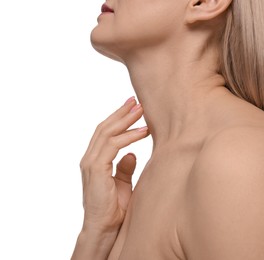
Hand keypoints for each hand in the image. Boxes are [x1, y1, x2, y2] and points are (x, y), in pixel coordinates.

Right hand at [79, 97, 148, 233]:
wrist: (103, 228)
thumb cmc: (113, 208)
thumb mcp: (122, 184)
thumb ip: (124, 168)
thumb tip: (132, 154)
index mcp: (95, 160)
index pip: (105, 133)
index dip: (118, 119)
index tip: (132, 109)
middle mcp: (89, 158)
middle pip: (105, 128)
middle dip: (121, 113)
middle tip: (136, 102)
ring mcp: (90, 163)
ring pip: (107, 133)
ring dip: (125, 120)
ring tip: (141, 110)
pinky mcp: (96, 169)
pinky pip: (112, 146)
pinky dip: (128, 137)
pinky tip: (142, 132)